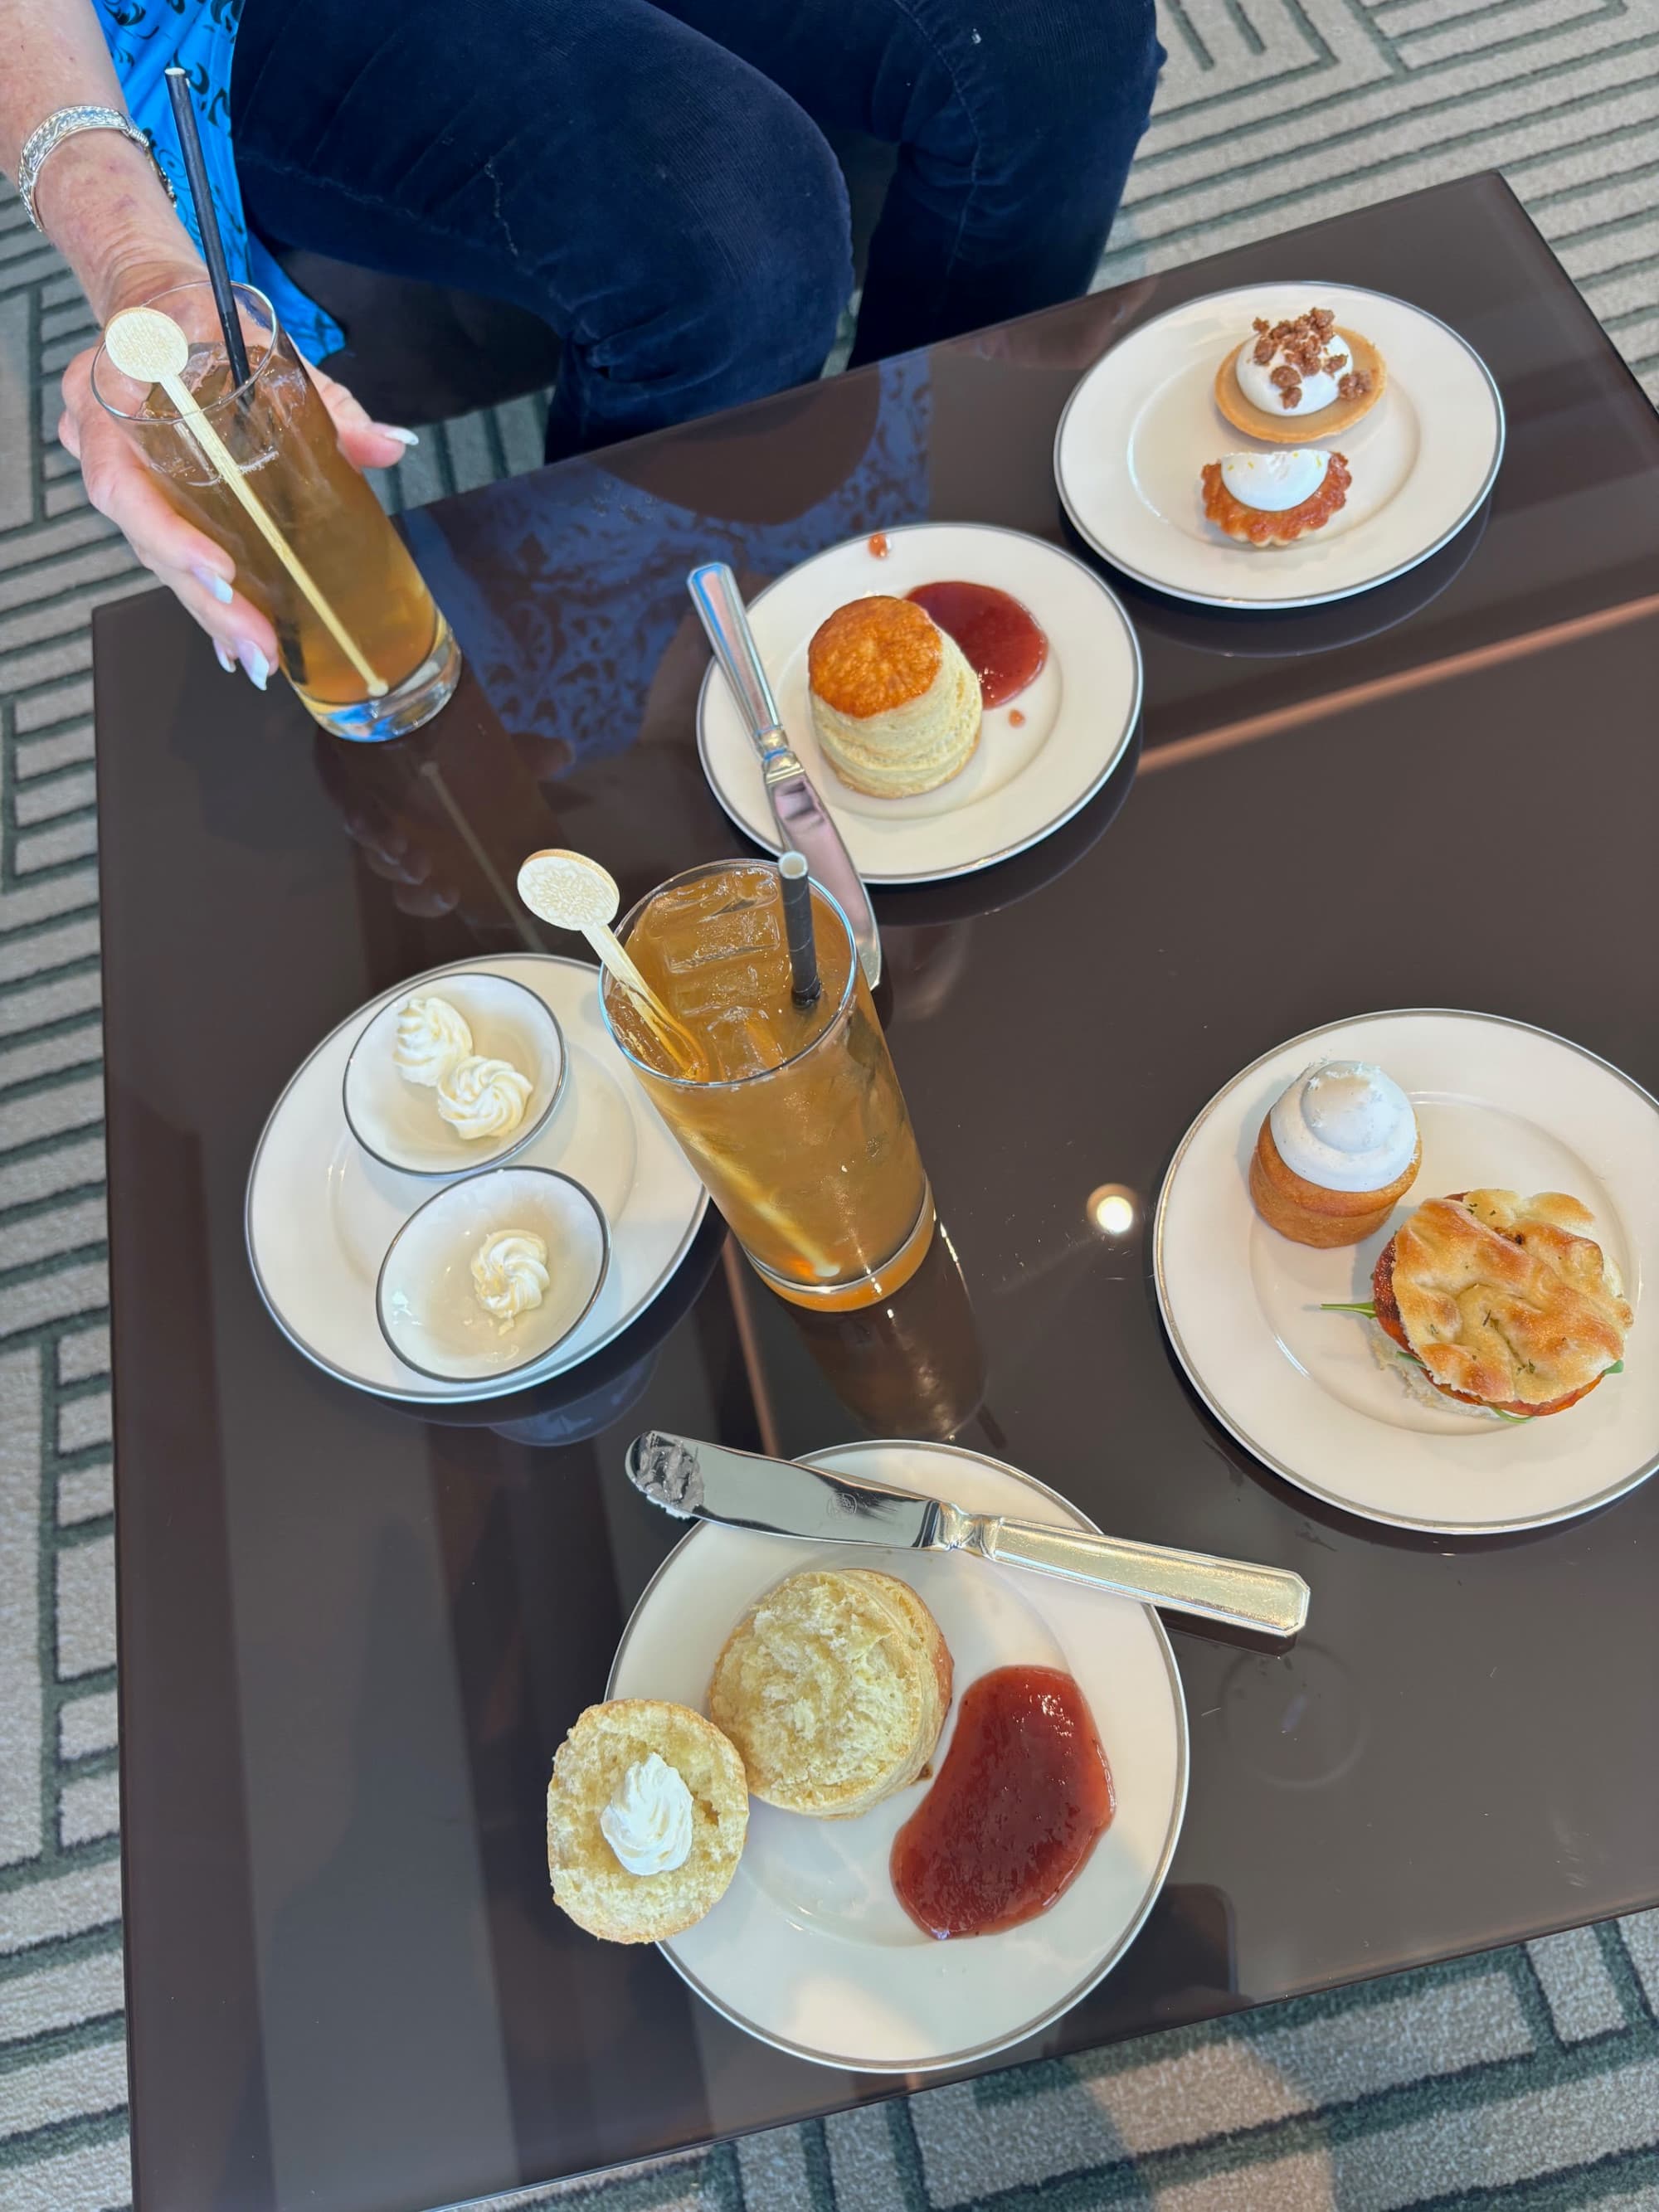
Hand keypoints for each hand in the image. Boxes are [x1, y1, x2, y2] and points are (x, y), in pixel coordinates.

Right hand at [57, 266, 418, 688]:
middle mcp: (99, 435)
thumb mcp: (266, 347)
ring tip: (256, 658)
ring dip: (207, 610)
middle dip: (202, 596)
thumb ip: (327, 403)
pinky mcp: (138, 497)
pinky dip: (202, 598)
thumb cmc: (206, 323)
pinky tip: (235, 645)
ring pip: (151, 554)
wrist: (154, 306)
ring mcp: (113, 469)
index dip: (167, 531)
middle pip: (141, 533)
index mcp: (116, 387)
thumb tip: (390, 446)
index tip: (223, 569)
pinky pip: (162, 554)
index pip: (122, 473)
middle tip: (256, 645)